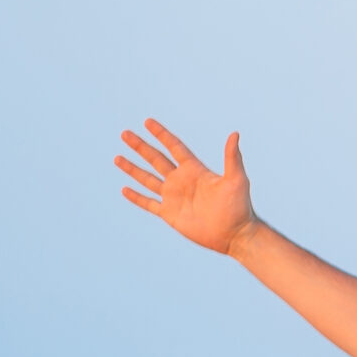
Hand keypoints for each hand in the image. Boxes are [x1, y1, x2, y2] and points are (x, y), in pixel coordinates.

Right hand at [116, 120, 263, 255]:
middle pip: (156, 159)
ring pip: (148, 179)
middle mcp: (182, 181)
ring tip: (117, 157)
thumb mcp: (236, 180)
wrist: (235, 235)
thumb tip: (235, 134)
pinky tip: (124, 189)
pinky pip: (149, 204)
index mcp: (195, 170)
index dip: (162, 134)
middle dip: (140, 147)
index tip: (148, 122)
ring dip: (133, 169)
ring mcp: (174, 197)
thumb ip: (232, 157)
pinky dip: (136, 197)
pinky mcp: (170, 214)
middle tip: (125, 133)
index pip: (174, 147)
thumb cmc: (239, 207)